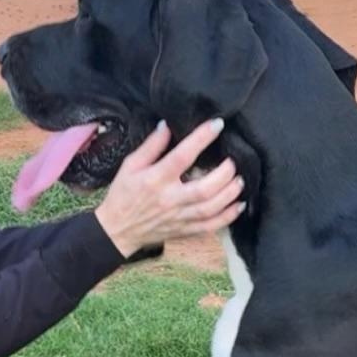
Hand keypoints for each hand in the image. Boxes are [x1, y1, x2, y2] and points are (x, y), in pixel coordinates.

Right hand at [94, 119, 245, 257]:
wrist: (117, 230)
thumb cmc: (123, 195)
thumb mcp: (130, 165)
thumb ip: (151, 146)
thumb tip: (167, 125)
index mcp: (155, 180)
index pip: (182, 157)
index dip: (201, 139)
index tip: (217, 125)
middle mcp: (169, 200)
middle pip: (204, 188)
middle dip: (224, 173)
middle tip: (233, 161)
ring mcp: (178, 218)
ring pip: (211, 208)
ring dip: (230, 194)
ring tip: (239, 180)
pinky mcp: (184, 231)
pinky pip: (210, 226)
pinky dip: (227, 217)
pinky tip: (238, 205)